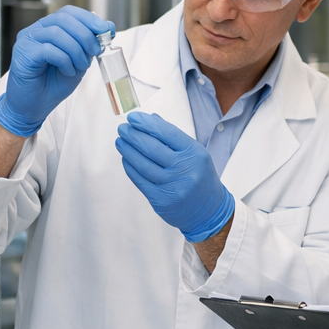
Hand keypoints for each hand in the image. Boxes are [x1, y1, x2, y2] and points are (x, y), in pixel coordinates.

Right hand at [0, 7, 113, 136]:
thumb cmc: (52, 84)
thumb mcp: (78, 62)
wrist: (32, 108)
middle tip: (95, 51)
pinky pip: (48, 50)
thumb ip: (89, 45)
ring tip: (81, 66)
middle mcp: (35, 31)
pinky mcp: (23, 54)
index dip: (88, 19)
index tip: (105, 30)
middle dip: (85, 34)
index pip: (68, 12)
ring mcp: (27, 41)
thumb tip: (107, 26)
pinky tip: (68, 71)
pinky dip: (64, 61)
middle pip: (63, 19)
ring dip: (76, 50)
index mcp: (48, 28)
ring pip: (57, 33)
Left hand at [115, 111, 234, 241]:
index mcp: (194, 154)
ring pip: (143, 164)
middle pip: (152, 148)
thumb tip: (151, 119)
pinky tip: (126, 158)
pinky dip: (130, 167)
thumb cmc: (199, 176)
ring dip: (128, 150)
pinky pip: (140, 180)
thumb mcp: (195, 153)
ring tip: (120, 141)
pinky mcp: (160, 200)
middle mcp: (184, 170)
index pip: (167, 133)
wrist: (208, 210)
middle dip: (134, 136)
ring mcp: (172, 187)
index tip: (133, 117)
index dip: (147, 124)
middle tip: (123, 128)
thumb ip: (173, 137)